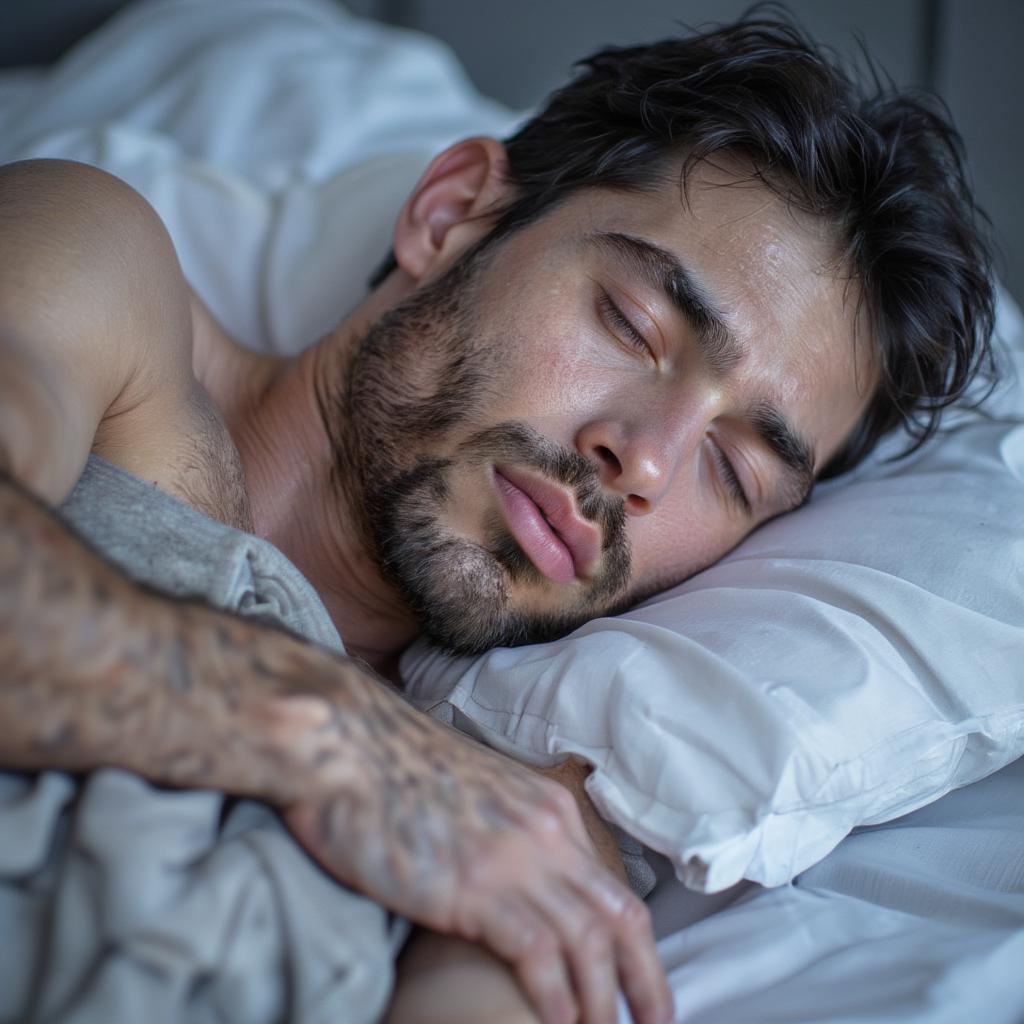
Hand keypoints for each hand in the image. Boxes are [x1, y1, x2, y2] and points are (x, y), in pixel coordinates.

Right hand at [283, 711, 671, 1023]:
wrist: (348, 743)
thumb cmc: (394, 770)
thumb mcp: (473, 793)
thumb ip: (504, 833)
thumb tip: (509, 879)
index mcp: (548, 808)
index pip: (612, 887)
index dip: (632, 946)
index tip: (636, 985)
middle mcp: (545, 831)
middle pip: (620, 918)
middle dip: (646, 983)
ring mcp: (514, 859)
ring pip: (589, 943)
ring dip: (600, 1004)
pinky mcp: (475, 886)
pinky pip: (538, 955)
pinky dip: (554, 1000)